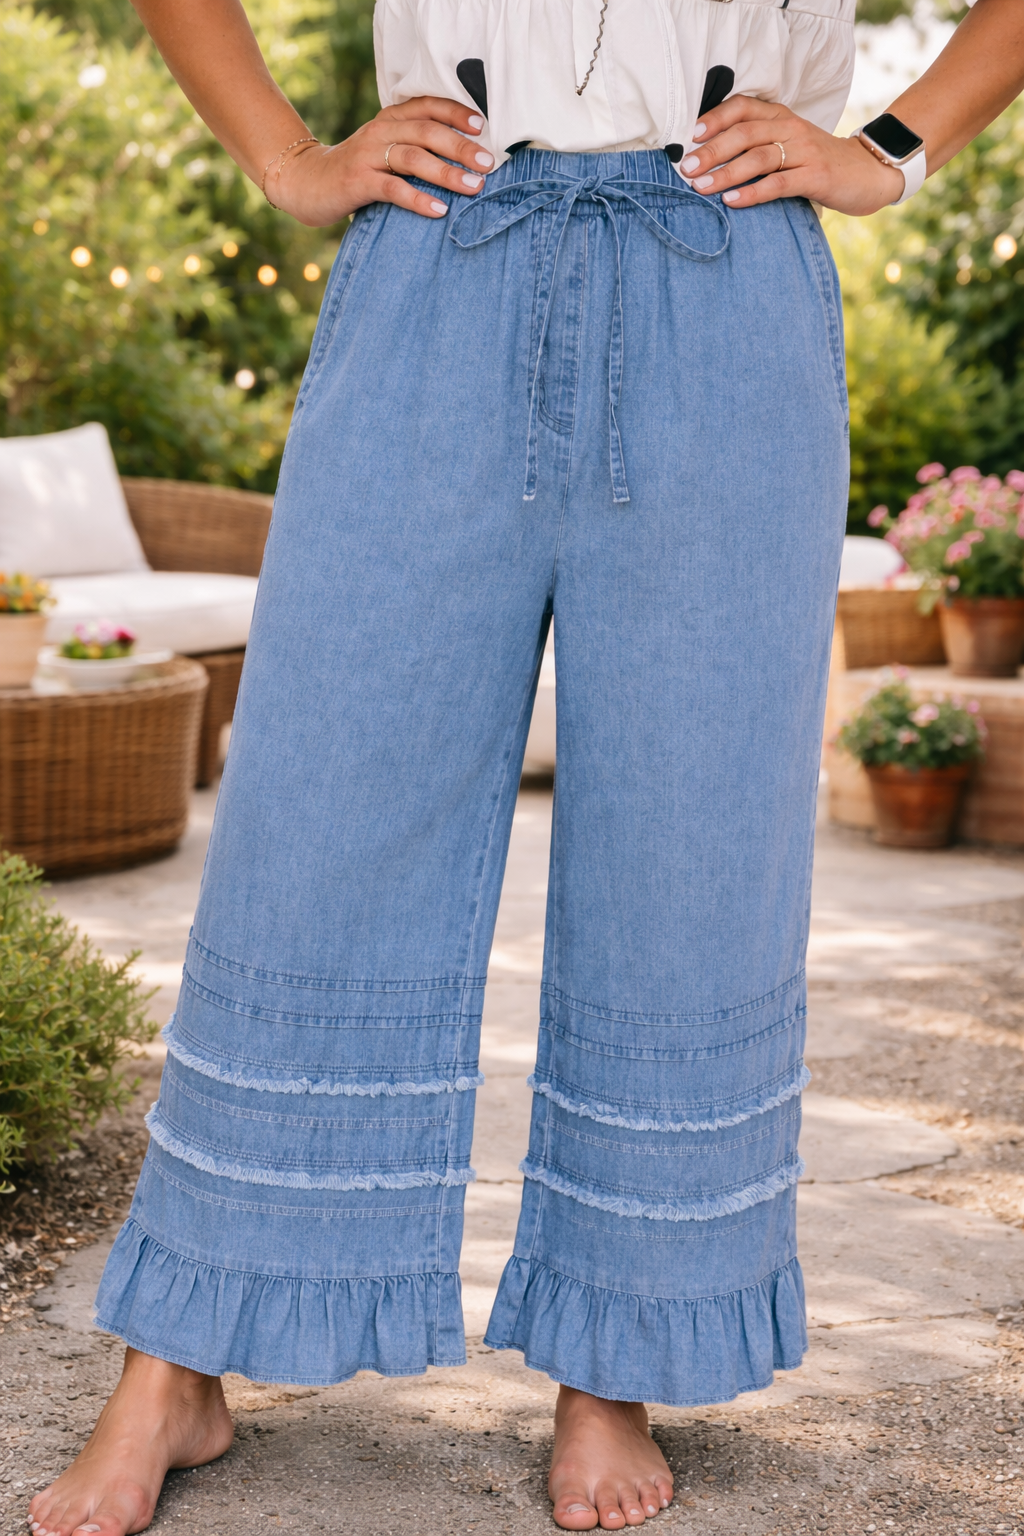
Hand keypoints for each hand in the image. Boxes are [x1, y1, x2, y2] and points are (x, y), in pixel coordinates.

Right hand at [271, 98, 494, 225]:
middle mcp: (379, 132)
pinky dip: (419, 199)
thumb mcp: (384, 150)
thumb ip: (414, 147)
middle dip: (460, 147)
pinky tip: (439, 210)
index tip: (482, 126)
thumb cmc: (356, 170)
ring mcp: (368, 156)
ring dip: (446, 172)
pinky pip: (394, 189)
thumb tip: (463, 158)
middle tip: (487, 163)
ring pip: (414, 158)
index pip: (426, 106)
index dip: (455, 113)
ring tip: (473, 187)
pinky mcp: (358, 182)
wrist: (306, 182)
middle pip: (427, 132)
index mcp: (389, 119)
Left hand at [679, 96, 906, 216]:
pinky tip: (732, 201)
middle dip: (712, 150)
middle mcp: (791, 128)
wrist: (867, 172)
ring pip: (758, 157)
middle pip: (745, 132)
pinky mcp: (815, 176)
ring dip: (725, 172)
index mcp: (782, 117)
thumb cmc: (817, 162)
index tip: (690, 135)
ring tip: (700, 186)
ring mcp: (805, 151)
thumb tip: (710, 158)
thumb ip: (758, 145)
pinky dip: (753, 192)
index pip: (743, 107)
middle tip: (686, 167)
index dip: (715, 118)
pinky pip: (778, 183)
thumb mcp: (788, 144)